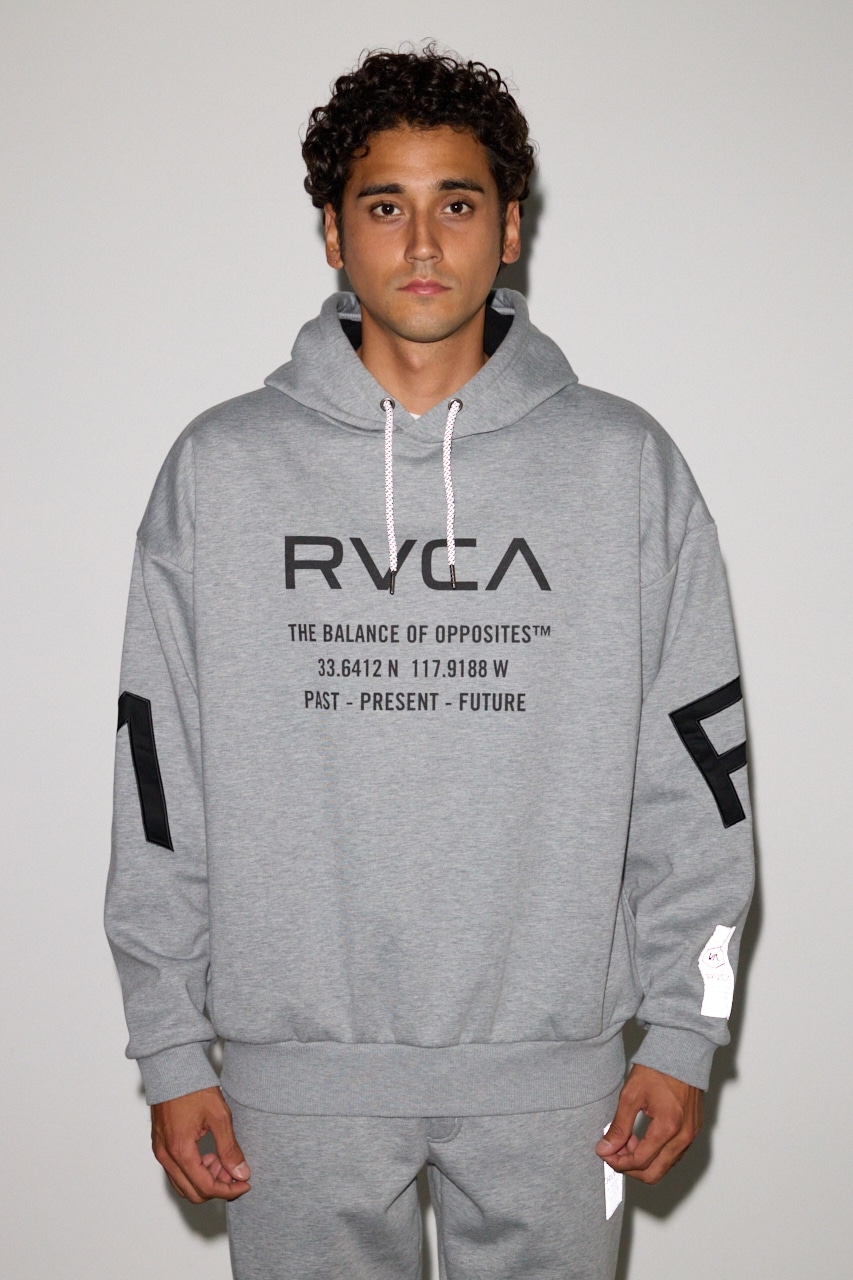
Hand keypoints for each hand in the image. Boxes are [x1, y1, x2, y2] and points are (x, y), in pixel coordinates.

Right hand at [151, 1085, 250, 1202]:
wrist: (172, 1067)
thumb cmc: (194, 1087)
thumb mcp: (219, 1116)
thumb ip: (230, 1149)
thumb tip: (241, 1173)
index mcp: (180, 1151)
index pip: (205, 1187)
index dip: (228, 1190)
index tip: (245, 1184)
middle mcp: (166, 1156)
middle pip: (192, 1192)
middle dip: (217, 1187)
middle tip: (234, 1172)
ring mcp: (160, 1152)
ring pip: (183, 1184)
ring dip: (204, 1180)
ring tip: (222, 1160)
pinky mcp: (160, 1146)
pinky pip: (176, 1172)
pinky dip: (194, 1171)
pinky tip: (209, 1154)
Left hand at [595, 1064, 701, 1183]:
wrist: (680, 1053)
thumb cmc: (657, 1069)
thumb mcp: (630, 1095)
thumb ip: (619, 1126)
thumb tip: (606, 1148)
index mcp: (668, 1127)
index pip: (640, 1161)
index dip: (618, 1161)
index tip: (605, 1153)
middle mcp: (683, 1136)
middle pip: (654, 1173)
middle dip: (630, 1167)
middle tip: (614, 1153)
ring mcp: (690, 1136)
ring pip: (664, 1166)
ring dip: (643, 1160)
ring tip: (627, 1140)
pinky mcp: (692, 1132)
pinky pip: (673, 1155)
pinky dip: (656, 1153)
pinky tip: (642, 1138)